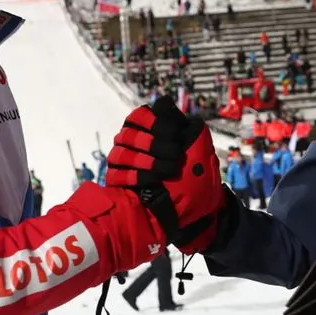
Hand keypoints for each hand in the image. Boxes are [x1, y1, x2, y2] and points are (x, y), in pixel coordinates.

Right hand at [104, 97, 224, 246]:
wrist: (195, 213)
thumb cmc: (197, 178)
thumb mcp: (198, 148)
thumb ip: (183, 124)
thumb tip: (163, 102)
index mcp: (150, 132)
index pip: (140, 115)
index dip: (156, 122)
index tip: (175, 134)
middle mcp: (133, 145)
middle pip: (129, 133)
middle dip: (154, 143)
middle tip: (176, 155)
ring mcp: (123, 164)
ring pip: (121, 153)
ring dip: (147, 160)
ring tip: (170, 170)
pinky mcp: (119, 185)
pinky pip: (118, 175)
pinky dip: (138, 177)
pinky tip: (155, 182)